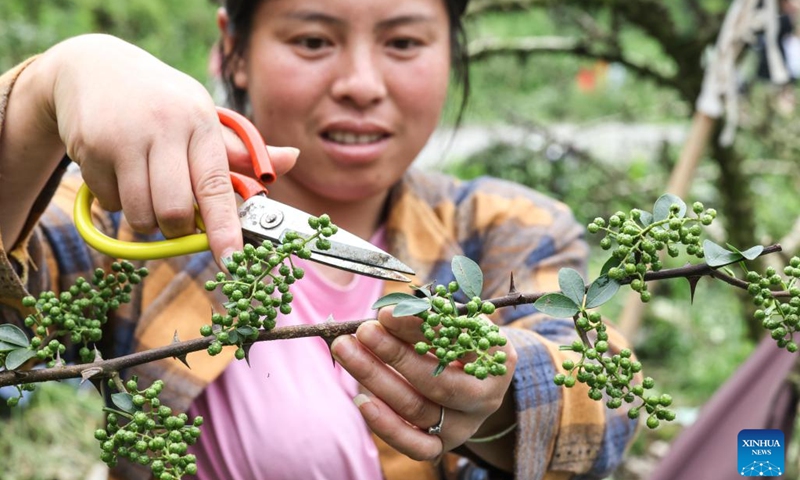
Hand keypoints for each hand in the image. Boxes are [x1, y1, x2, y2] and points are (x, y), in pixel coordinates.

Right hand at [47, 34, 296, 262]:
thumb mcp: (203, 118)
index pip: (216, 186)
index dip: (225, 229)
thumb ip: (242, 152)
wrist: (95, 68)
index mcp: (200, 123)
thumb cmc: (164, 103)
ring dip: (146, 219)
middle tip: (177, 218)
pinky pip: (109, 202)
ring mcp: (124, 137)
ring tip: (148, 189)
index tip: (232, 261)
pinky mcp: (90, 147)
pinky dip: (117, 201)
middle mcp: (164, 128)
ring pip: (139, 214)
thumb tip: (292, 160)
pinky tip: (119, 171)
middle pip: (173, 212)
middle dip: (177, 230)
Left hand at [330, 307, 516, 463]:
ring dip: (376, 378)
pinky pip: (414, 444)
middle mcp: (484, 398)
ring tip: (347, 350)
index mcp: (495, 360)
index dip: (418, 329)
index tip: (385, 313)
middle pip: (436, 382)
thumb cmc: (460, 342)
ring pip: (416, 409)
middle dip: (394, 354)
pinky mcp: (441, 446)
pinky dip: (385, 425)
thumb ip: (426, 318)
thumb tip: (387, 315)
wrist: (475, 381)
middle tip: (363, 331)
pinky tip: (361, 399)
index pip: (454, 343)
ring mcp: (463, 426)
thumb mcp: (453, 323)